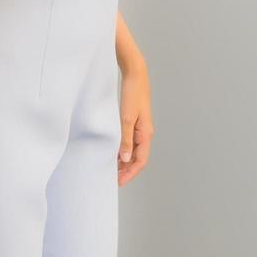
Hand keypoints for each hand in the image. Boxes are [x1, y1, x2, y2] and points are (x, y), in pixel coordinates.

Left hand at [118, 67, 153, 185]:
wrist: (135, 74)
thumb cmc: (132, 94)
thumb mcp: (126, 118)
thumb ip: (125, 139)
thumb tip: (125, 159)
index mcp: (145, 134)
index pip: (140, 161)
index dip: (130, 173)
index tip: (119, 182)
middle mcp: (144, 133)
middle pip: (137, 158)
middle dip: (126, 170)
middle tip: (113, 178)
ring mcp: (140, 128)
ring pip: (133, 151)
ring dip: (124, 160)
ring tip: (111, 167)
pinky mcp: (134, 122)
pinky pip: (130, 141)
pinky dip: (122, 149)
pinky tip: (113, 151)